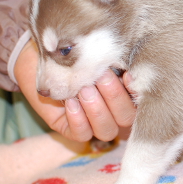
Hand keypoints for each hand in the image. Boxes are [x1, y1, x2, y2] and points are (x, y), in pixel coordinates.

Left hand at [14, 39, 135, 141]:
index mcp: (127, 92)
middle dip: (115, 98)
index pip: (143, 102)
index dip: (137, 93)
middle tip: (100, 77)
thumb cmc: (74, 49)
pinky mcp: (71, 129)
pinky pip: (82, 134)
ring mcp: (94, 122)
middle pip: (127, 119)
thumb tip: (127, 64)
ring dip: (97, 110)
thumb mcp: (94, 52)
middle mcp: (114, 111)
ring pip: (107, 130)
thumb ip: (113, 61)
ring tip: (83, 90)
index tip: (128, 75)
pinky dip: (78, 119)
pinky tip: (69, 102)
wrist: (39, 52)